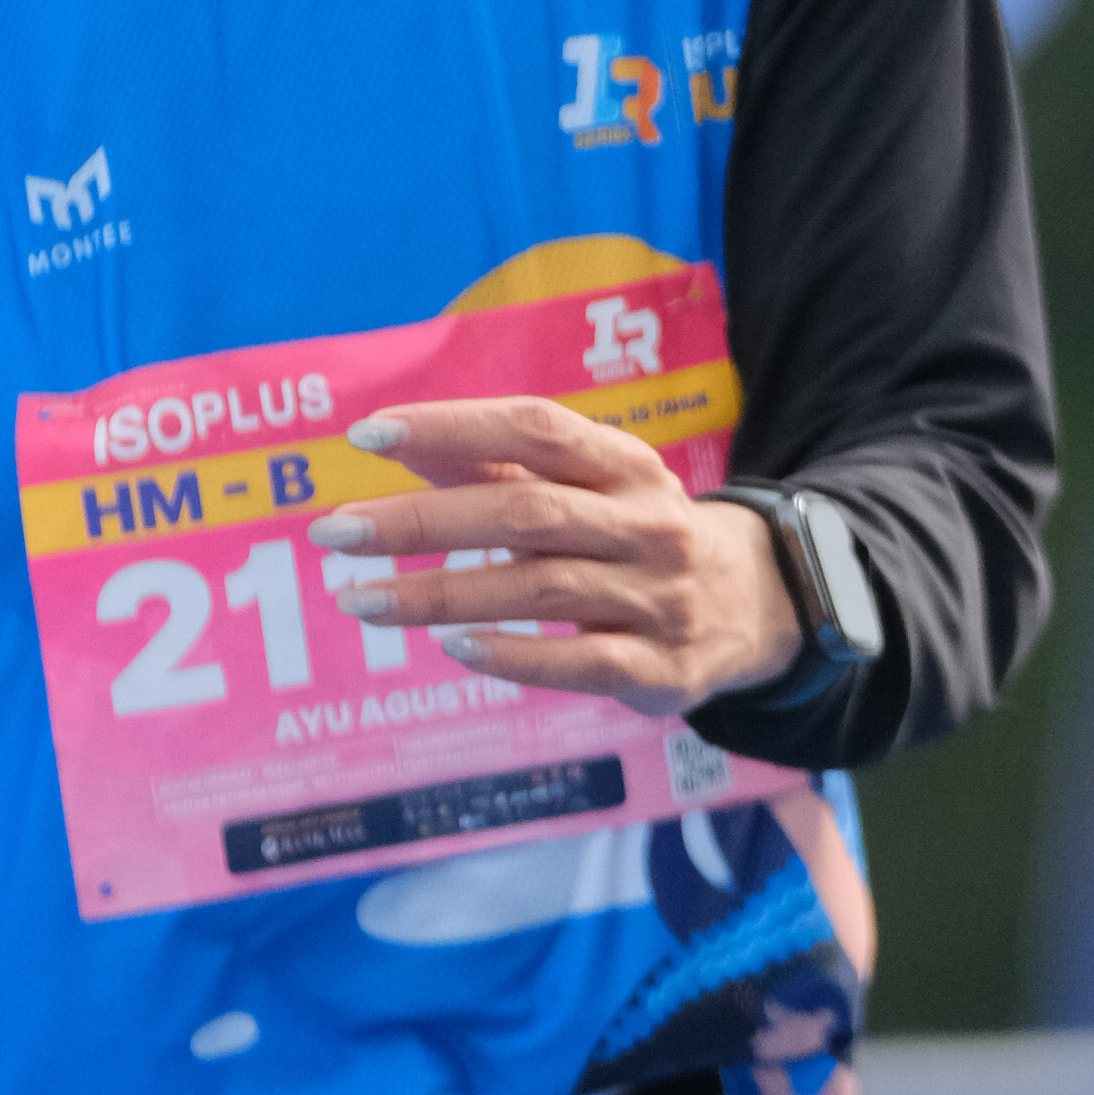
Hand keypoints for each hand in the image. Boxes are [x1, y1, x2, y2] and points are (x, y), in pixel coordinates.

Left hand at [309, 399, 806, 719]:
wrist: (759, 602)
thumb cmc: (638, 531)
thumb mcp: (589, 485)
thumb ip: (500, 465)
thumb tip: (401, 444)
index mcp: (625, 463)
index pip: (533, 428)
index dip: (452, 425)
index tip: (367, 435)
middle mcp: (645, 522)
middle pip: (523, 512)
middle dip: (420, 521)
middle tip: (334, 531)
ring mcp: (657, 597)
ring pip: (538, 589)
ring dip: (439, 595)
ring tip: (358, 599)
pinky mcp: (662, 669)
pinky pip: (580, 662)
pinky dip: (514, 654)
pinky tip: (452, 648)